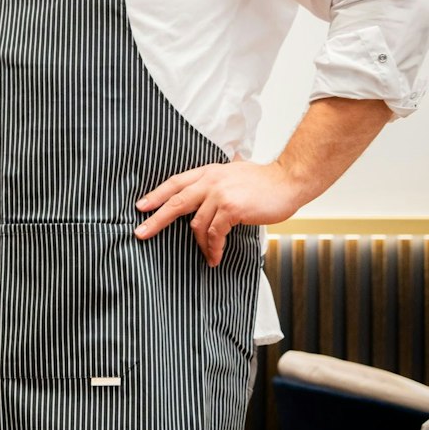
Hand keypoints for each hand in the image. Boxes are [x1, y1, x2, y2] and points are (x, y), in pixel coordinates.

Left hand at [135, 160, 308, 266]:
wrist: (288, 181)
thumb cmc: (264, 182)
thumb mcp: (233, 173)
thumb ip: (216, 182)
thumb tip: (203, 195)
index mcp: (208, 172)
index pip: (175, 183)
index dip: (156, 195)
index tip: (141, 206)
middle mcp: (210, 182)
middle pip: (176, 202)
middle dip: (156, 219)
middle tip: (141, 233)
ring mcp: (219, 195)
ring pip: (197, 224)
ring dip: (199, 244)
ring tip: (206, 255)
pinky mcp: (231, 209)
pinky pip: (214, 234)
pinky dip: (213, 248)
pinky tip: (214, 257)